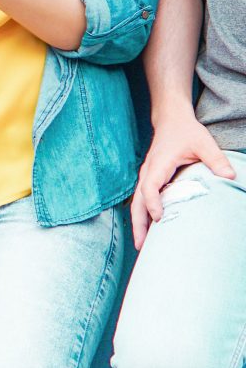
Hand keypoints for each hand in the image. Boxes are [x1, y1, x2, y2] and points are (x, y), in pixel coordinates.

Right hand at [130, 109, 235, 248]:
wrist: (171, 121)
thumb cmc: (186, 131)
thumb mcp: (203, 143)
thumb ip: (216, 159)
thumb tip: (231, 176)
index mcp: (158, 165)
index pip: (149, 188)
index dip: (153, 203)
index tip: (160, 218)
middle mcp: (148, 173)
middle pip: (137, 202)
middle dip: (138, 224)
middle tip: (141, 246)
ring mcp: (146, 176)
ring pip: (136, 203)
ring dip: (138, 223)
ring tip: (142, 245)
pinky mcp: (149, 179)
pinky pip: (142, 200)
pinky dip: (143, 215)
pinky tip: (149, 228)